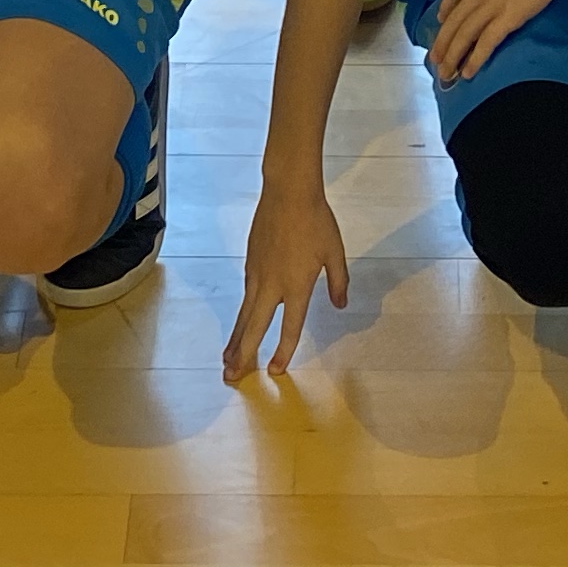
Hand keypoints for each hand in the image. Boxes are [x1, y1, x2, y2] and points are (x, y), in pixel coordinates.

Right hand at [223, 175, 349, 378]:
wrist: (288, 190)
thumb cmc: (316, 220)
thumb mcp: (335, 252)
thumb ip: (338, 282)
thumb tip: (341, 305)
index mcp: (297, 286)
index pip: (290, 327)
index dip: (283, 351)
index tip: (274, 370)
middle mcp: (272, 285)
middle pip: (254, 327)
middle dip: (243, 354)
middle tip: (231, 376)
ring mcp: (257, 273)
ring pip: (244, 313)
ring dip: (235, 338)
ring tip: (226, 359)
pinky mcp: (250, 261)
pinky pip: (245, 294)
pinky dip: (240, 313)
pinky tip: (240, 320)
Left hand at [425, 0, 567, 84]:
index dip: (445, 7)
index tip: (439, 20)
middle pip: (454, 19)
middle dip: (443, 42)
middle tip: (435, 61)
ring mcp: (493, 2)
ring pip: (465, 33)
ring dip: (453, 56)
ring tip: (445, 75)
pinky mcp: (509, 16)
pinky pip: (486, 42)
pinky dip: (475, 59)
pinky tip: (468, 72)